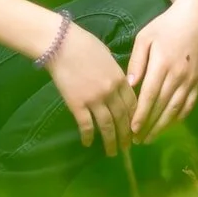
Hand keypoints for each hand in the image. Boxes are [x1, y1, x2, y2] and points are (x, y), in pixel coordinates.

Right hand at [45, 21, 134, 156]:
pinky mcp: (77, 104)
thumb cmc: (83, 44)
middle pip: (123, 118)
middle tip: (127, 148)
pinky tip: (88, 144)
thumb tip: (118, 82)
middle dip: (126, 135)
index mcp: (120, 79)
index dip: (136, 119)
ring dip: (111, 141)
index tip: (136, 129)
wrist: (60, 44)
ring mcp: (94, 100)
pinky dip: (88, 136)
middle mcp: (111, 93)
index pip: (133, 105)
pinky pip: (86, 125)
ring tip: (112, 152)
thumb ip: (115, 72)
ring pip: (107, 126)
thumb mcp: (107, 56)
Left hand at [127, 0, 197, 142]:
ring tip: (151, 137)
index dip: (141, 114)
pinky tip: (170, 125)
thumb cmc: (165, 26)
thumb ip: (137, 61)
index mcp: (162, 64)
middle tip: (137, 140)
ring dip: (163, 126)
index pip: (150, 96)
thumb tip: (131, 84)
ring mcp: (191, 80)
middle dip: (150, 125)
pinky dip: (179, 117)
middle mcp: (178, 76)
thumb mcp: (144, 37)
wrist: (195, 18)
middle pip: (162, 107)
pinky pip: (189, 104)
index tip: (132, 129)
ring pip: (176, 109)